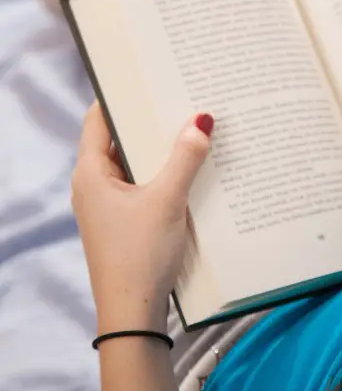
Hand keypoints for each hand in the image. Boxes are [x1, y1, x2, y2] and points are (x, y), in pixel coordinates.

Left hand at [71, 103, 212, 333]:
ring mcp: (110, 203)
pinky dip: (163, 172)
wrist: (133, 313)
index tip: (147, 77)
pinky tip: (191, 166)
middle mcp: (95, 184)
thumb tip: (202, 119)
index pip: (98, 119)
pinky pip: (144, 183)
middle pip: (120, 140)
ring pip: (135, 163)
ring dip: (160, 149)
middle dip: (149, 121)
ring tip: (191, 126)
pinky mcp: (125, 219)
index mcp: (91, 173)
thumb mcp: (166, 201)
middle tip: (180, 98)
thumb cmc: (141, 253)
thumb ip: (185, 159)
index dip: (120, 96)